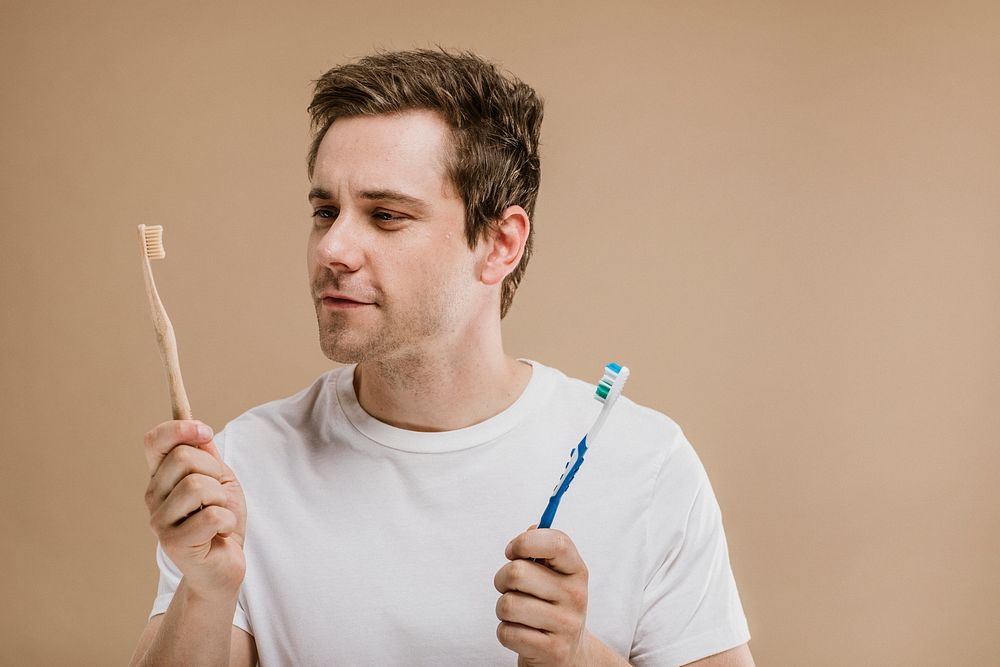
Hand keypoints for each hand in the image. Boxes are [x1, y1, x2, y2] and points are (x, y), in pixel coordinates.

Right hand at [143, 420, 247, 599]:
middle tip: (218, 496)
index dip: (179, 428)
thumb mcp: (220, 480)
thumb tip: (198, 428)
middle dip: (215, 472)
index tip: (205, 431)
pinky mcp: (173, 543)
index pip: (154, 441)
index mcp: (161, 478)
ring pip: (198, 486)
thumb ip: (207, 456)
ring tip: (218, 517)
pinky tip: (220, 534)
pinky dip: (227, 522)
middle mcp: (153, 497)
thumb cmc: (222, 521)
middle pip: (184, 458)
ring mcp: (159, 521)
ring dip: (222, 500)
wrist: (225, 565)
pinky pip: (212, 516)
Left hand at [494, 525, 591, 666]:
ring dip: (503, 608)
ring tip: (517, 613)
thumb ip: (541, 549)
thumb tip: (531, 529)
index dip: (526, 541)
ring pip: (508, 605)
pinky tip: (521, 632)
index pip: (557, 542)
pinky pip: (507, 632)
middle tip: (509, 587)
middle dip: (502, 579)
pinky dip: (505, 632)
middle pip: (518, 573)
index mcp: (577, 570)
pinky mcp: (553, 650)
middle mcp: (576, 596)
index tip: (511, 551)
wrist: (569, 654)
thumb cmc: (552, 606)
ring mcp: (566, 625)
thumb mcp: (554, 575)